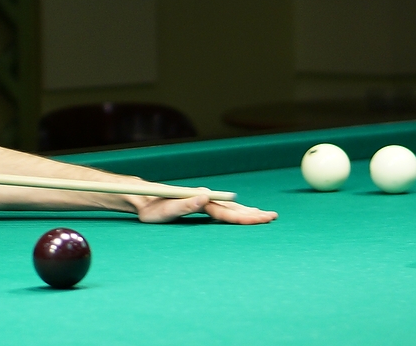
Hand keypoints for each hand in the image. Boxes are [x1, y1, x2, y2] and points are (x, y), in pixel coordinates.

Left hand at [136, 193, 277, 224]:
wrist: (142, 199)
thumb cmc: (151, 208)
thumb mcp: (165, 210)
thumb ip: (184, 205)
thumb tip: (205, 196)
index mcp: (199, 200)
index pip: (226, 211)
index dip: (244, 216)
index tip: (260, 218)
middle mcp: (204, 198)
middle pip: (233, 207)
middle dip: (253, 213)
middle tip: (273, 217)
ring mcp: (203, 200)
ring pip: (230, 206)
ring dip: (249, 211)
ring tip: (266, 215)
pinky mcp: (200, 204)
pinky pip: (223, 208)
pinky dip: (238, 211)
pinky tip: (246, 213)